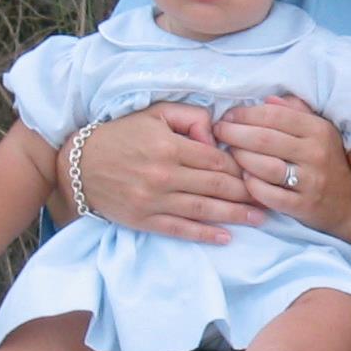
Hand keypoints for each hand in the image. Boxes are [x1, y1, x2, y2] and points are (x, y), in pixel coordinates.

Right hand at [75, 103, 255, 243]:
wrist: (78, 164)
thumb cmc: (122, 134)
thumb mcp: (156, 113)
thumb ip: (192, 118)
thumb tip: (216, 138)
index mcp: (170, 147)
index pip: (217, 161)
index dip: (243, 167)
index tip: (262, 172)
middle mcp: (164, 175)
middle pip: (217, 186)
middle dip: (248, 193)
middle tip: (272, 198)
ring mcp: (153, 200)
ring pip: (203, 209)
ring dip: (235, 215)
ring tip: (261, 219)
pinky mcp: (143, 219)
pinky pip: (180, 229)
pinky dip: (204, 234)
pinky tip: (226, 237)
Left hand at [215, 97, 350, 244]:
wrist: (348, 204)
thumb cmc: (327, 162)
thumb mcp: (320, 132)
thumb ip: (296, 112)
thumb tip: (268, 98)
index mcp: (319, 130)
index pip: (275, 115)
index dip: (246, 113)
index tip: (228, 115)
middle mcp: (316, 153)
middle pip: (264, 139)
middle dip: (234, 133)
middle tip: (218, 132)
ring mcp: (310, 181)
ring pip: (264, 166)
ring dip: (240, 158)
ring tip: (229, 153)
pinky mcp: (302, 206)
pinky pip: (268, 194)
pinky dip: (251, 185)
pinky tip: (244, 177)